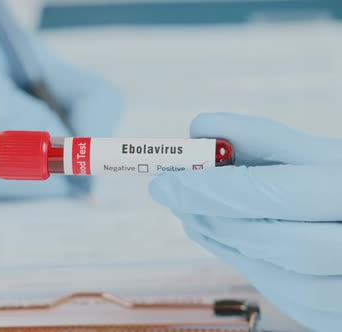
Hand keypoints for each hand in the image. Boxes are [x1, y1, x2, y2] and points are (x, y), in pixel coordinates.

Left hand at [149, 113, 341, 331]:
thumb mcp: (323, 155)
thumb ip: (262, 139)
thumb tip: (199, 128)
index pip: (266, 193)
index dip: (206, 188)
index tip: (164, 181)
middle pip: (265, 239)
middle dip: (209, 218)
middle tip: (172, 197)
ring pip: (271, 276)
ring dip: (223, 244)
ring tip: (196, 217)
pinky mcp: (339, 316)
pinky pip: (285, 298)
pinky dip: (249, 266)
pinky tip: (231, 241)